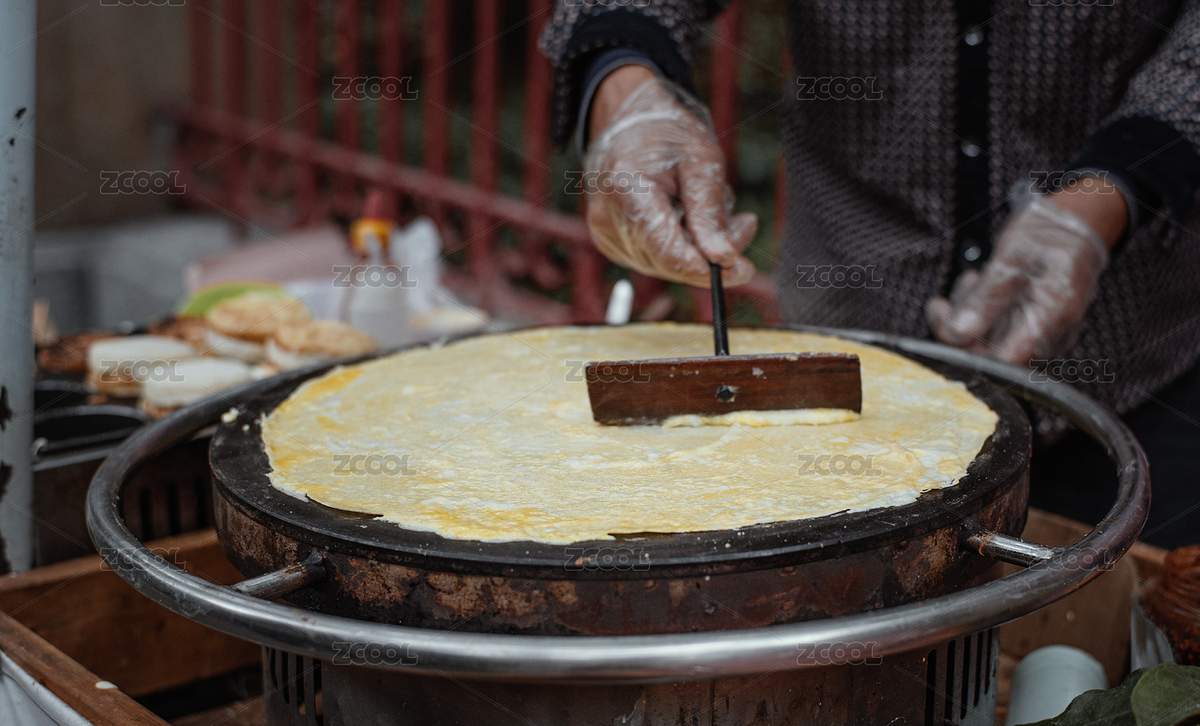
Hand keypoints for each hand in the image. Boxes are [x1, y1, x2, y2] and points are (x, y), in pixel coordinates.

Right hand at [583, 66, 756, 286]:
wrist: (626, 123)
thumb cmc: (666, 134)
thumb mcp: (702, 160)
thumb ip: (711, 212)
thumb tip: (724, 260)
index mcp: (627, 189)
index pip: (668, 251)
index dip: (706, 268)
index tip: (742, 269)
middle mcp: (608, 218)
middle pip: (670, 262)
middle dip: (711, 253)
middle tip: (744, 224)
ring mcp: (605, 234)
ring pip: (666, 265)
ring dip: (698, 247)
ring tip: (712, 209)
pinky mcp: (610, 242)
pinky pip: (656, 259)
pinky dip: (681, 245)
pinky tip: (687, 215)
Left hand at [926, 180, 1125, 363]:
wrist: (1070, 228)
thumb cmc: (1045, 236)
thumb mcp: (1011, 255)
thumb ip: (986, 297)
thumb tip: (957, 334)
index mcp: (1056, 313)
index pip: (1006, 358)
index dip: (968, 349)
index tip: (945, 321)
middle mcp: (1055, 334)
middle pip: (994, 356)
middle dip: (961, 329)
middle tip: (943, 301)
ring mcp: (1044, 337)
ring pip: (990, 346)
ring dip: (968, 318)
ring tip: (972, 280)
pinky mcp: (1031, 333)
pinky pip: (996, 337)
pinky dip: (979, 316)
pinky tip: (979, 289)